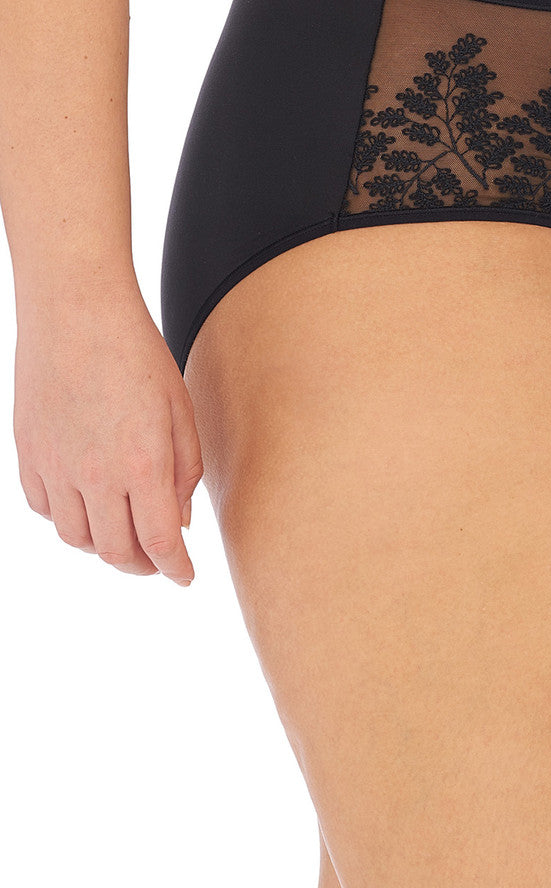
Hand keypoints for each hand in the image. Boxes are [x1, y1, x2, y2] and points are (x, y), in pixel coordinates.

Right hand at [12, 281, 203, 584]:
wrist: (76, 310)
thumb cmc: (138, 353)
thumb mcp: (181, 410)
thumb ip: (184, 473)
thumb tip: (177, 523)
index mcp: (142, 463)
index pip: (159, 544)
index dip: (176, 570)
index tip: (186, 577)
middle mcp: (95, 474)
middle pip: (116, 552)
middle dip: (143, 566)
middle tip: (159, 561)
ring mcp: (55, 466)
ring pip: (76, 539)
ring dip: (104, 547)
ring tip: (124, 533)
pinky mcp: (27, 452)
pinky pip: (44, 509)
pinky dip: (67, 519)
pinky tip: (87, 505)